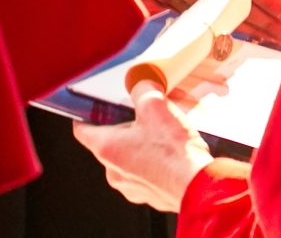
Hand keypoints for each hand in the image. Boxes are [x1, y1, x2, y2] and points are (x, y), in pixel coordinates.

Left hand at [74, 81, 212, 211]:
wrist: (199, 185)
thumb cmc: (174, 152)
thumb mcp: (155, 105)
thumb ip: (141, 89)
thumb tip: (141, 84)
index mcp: (106, 148)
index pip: (81, 130)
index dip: (86, 114)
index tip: (92, 107)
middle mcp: (113, 172)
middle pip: (109, 142)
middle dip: (125, 127)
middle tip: (143, 115)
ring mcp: (131, 187)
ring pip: (129, 158)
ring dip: (141, 145)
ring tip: (163, 134)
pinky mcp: (150, 195)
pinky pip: (146, 173)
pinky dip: (155, 162)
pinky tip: (172, 151)